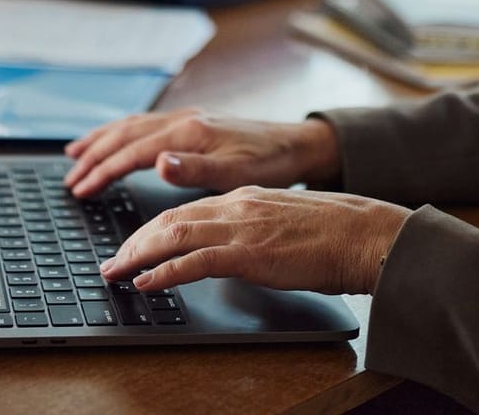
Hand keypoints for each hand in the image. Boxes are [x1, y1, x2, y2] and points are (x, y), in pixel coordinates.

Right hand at [61, 109, 339, 198]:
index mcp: (190, 133)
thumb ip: (196, 169)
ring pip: (131, 126)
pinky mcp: (193, 124)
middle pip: (124, 135)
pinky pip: (145, 125)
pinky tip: (117, 141)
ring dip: (101, 140)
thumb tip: (158, 162)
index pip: (132, 152)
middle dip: (93, 156)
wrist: (299, 145)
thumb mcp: (238, 173)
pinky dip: (121, 133)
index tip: (80, 190)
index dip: (103, 172)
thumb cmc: (272, 164)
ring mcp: (187, 120)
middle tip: (69, 179)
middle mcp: (184, 121)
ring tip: (75, 154)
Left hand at [99, 187, 411, 294]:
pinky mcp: (249, 252)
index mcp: (245, 196)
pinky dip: (164, 271)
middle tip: (112, 263)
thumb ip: (255, 226)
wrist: (365, 233)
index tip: (132, 246)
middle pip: (170, 218)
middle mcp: (237, 205)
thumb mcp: (284, 220)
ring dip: (138, 255)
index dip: (152, 228)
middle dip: (134, 242)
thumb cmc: (335, 233)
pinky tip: (147, 282)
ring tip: (117, 273)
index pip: (185, 209)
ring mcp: (242, 227)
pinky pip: (194, 261)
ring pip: (173, 235)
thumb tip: (236, 247)